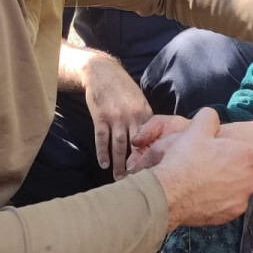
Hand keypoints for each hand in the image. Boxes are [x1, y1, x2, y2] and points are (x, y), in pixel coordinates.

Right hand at [81, 55, 152, 179]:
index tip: (152, 170)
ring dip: (119, 163)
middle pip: (136, 145)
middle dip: (137, 164)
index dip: (150, 155)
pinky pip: (102, 138)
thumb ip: (143, 118)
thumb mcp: (138, 99)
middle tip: (137, 181)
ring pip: (120, 145)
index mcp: (144, 112)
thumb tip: (150, 138)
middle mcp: (132, 115)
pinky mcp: (100, 117)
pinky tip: (104, 164)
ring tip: (120, 178)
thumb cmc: (122, 87)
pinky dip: (102, 153)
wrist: (101, 72)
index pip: (150, 138)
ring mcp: (116, 117)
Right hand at [150, 109, 252, 230]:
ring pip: (239, 189)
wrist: (167, 194)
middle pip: (252, 174)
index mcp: (250, 159)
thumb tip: (212, 118)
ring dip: (229, 183)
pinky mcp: (226, 217)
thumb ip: (211, 119)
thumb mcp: (197, 129)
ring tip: (204, 177)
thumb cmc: (185, 160)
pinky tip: (200, 191)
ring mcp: (239, 202)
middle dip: (240, 168)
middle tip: (217, 162)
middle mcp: (250, 183)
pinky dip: (218, 198)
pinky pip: (227, 203)